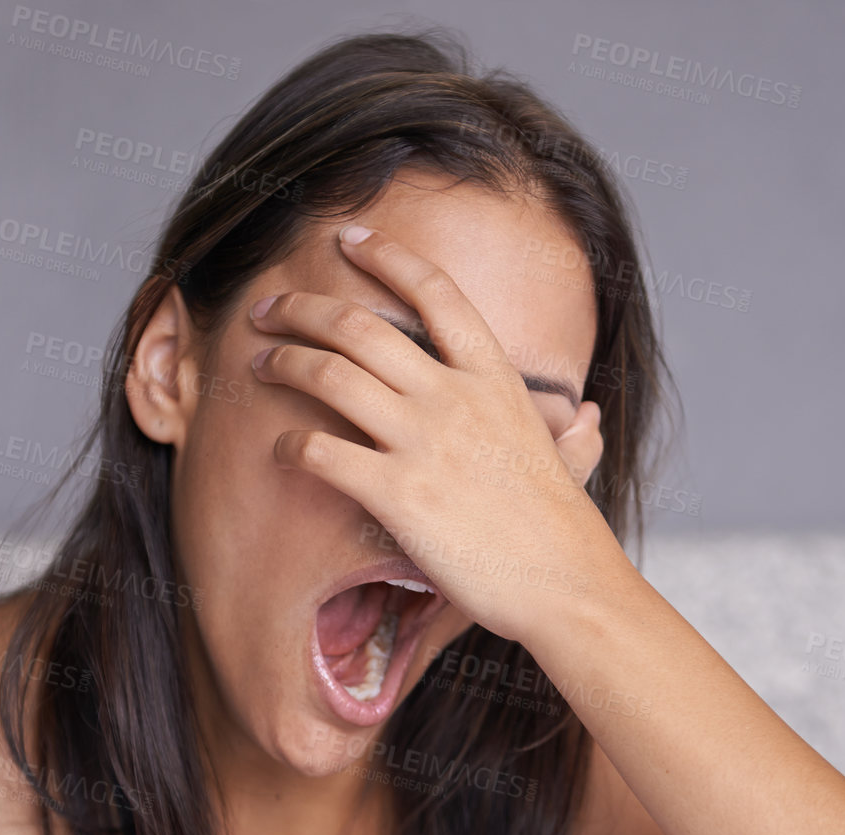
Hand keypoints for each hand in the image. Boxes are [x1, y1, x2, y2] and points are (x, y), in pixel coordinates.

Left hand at [248, 222, 626, 644]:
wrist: (566, 585)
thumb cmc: (565, 531)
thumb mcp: (573, 463)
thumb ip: (572, 435)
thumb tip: (586, 418)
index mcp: (495, 379)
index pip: (436, 292)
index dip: (386, 256)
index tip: (349, 239)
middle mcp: (455, 397)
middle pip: (359, 325)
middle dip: (302, 308)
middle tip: (268, 309)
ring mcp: (423, 443)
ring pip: (329, 375)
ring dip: (283, 362)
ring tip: (258, 364)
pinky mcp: (396, 494)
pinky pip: (320, 452)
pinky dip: (288, 445)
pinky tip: (277, 450)